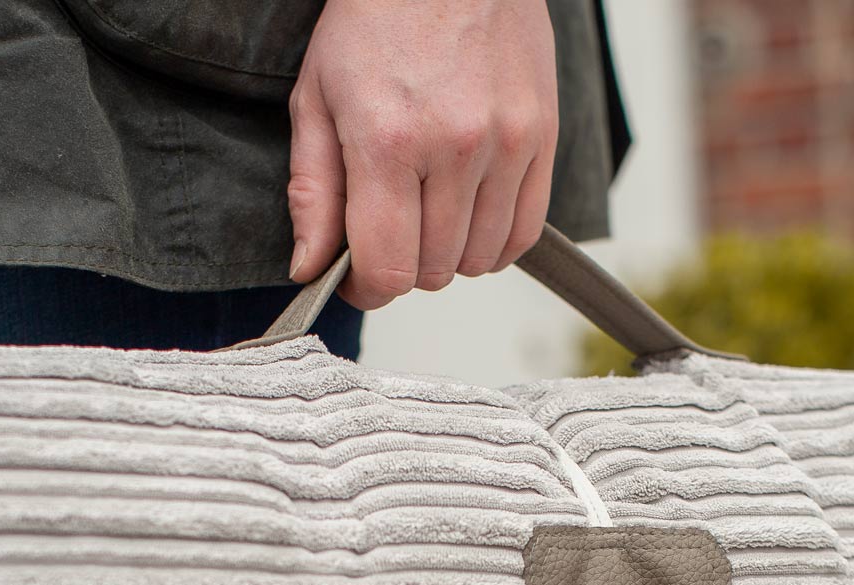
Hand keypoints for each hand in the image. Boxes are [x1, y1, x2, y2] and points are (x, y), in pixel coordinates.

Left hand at [286, 0, 558, 308]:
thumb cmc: (377, 18)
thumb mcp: (317, 95)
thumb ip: (313, 191)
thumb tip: (310, 268)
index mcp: (389, 140)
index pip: (388, 269)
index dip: (367, 289)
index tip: (357, 277)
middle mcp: (455, 148)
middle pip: (433, 271)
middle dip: (404, 265)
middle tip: (389, 229)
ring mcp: (507, 145)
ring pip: (477, 260)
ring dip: (448, 255)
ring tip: (428, 213)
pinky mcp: (542, 139)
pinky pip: (524, 235)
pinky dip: (493, 243)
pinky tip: (468, 216)